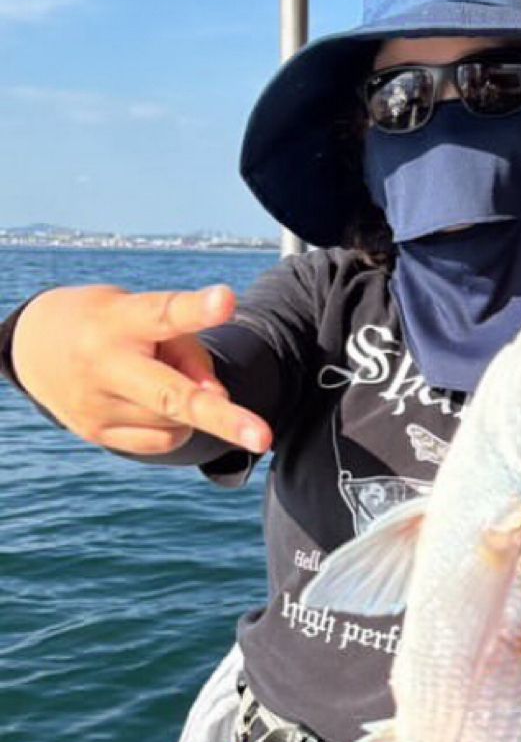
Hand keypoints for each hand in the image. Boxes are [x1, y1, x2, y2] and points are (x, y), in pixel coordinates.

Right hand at [11, 284, 272, 455]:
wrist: (35, 349)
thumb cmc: (112, 323)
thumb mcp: (141, 314)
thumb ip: (187, 348)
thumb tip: (219, 399)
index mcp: (118, 319)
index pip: (165, 313)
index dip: (198, 310)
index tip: (227, 300)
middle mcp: (104, 364)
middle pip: (172, 396)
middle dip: (222, 417)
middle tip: (263, 437)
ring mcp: (98, 405)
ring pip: (178, 420)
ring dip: (186, 404)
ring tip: (152, 374)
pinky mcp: (98, 435)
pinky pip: (164, 441)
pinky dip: (173, 425)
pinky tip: (148, 401)